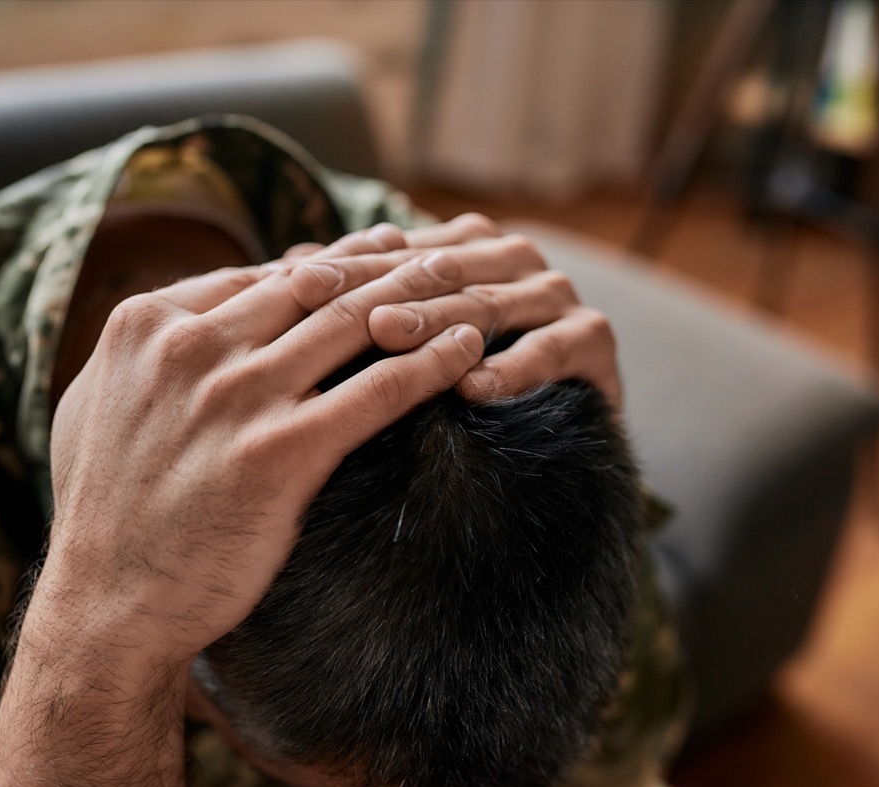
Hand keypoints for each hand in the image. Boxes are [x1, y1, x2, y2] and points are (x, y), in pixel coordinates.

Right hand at [0, 227, 496, 786]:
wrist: (108, 604)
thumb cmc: (108, 510)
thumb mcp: (96, 405)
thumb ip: (145, 352)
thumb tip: (183, 316)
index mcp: (144, 324)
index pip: (261, 275)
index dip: (331, 261)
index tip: (377, 253)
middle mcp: (188, 347)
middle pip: (312, 285)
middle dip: (386, 265)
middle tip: (440, 255)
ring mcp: (235, 396)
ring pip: (350, 323)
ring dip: (420, 299)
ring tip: (465, 287)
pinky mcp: (279, 452)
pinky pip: (376, 390)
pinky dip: (430, 363)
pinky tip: (466, 350)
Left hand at [286, 215, 621, 412]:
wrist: (549, 446)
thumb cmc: (457, 386)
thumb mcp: (400, 342)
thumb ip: (356, 302)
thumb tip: (284, 265)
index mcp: (465, 248)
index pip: (399, 251)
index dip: (346, 266)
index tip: (293, 281)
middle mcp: (512, 261)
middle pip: (441, 270)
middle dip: (382, 287)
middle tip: (327, 305)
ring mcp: (556, 297)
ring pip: (489, 303)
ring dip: (440, 321)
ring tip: (389, 341)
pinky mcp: (594, 341)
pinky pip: (555, 349)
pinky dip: (516, 368)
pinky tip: (473, 388)